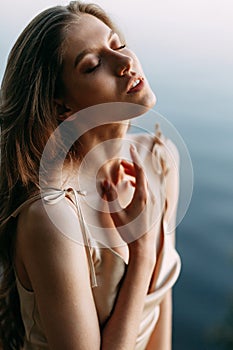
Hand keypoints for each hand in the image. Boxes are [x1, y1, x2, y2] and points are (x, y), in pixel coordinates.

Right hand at [102, 144, 158, 258]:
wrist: (143, 247)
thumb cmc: (129, 232)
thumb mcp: (116, 214)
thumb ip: (110, 196)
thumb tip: (105, 181)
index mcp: (142, 196)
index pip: (140, 171)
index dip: (134, 158)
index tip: (130, 148)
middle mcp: (150, 197)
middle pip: (143, 175)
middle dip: (132, 166)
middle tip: (121, 164)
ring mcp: (153, 202)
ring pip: (145, 182)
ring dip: (135, 175)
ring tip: (124, 173)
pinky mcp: (153, 206)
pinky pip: (147, 189)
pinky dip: (139, 183)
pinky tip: (131, 186)